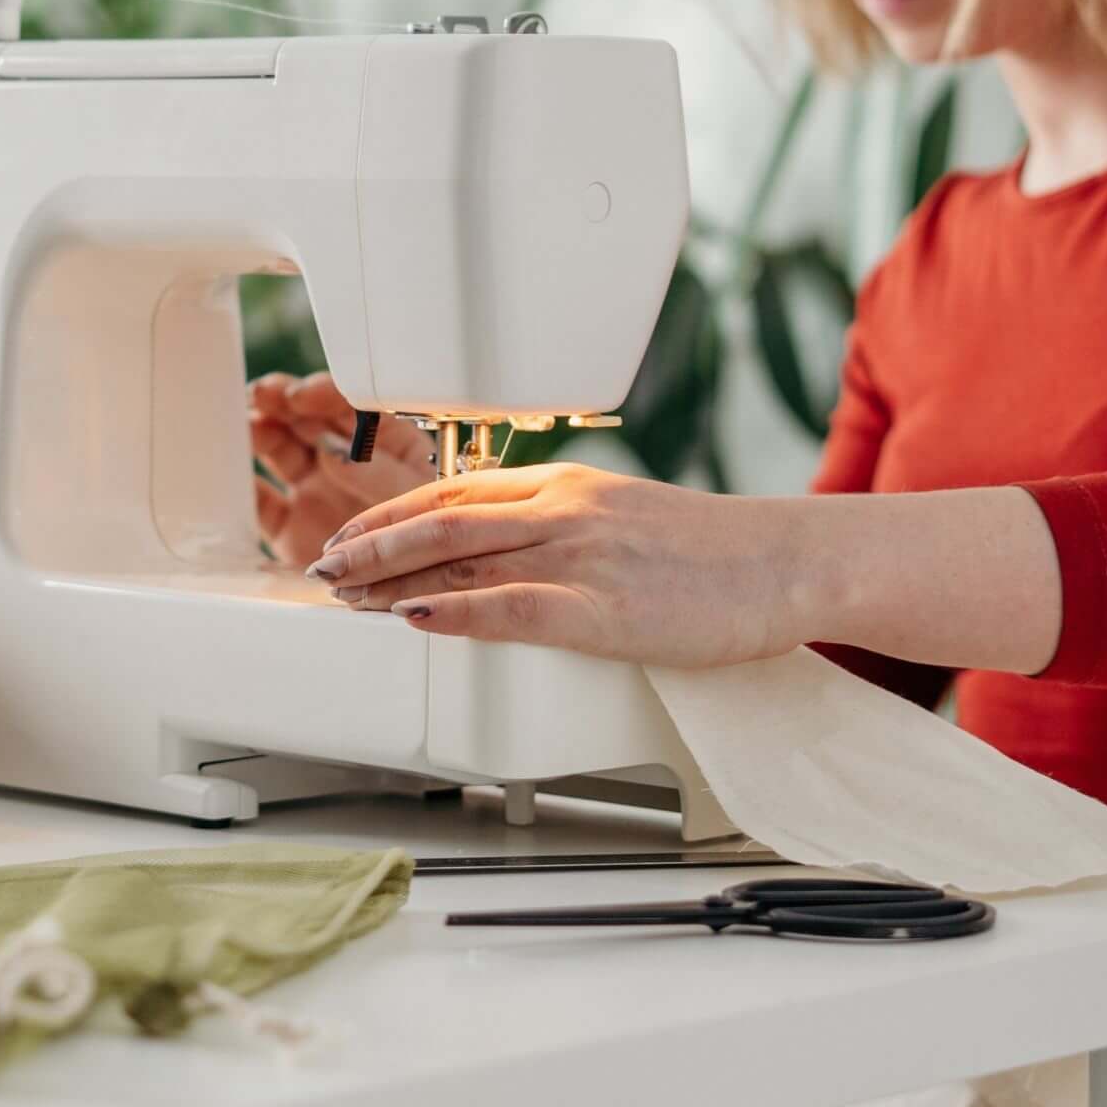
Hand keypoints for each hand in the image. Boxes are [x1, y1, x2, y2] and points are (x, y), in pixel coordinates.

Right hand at [247, 372, 433, 568]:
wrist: (416, 598)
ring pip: (281, 451)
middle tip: (263, 395)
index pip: (352, 407)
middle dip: (284, 401)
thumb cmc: (434, 542)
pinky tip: (231, 472)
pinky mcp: (292, 528)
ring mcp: (317, 492)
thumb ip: (378, 473)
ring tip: (247, 424)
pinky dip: (243, 486)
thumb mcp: (419, 500)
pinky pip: (261, 502)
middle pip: (309, 420)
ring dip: (260, 431)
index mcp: (387, 445)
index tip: (301, 394)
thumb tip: (334, 449)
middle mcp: (347, 463)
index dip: (323, 395)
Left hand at [302, 462, 811, 667]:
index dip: (390, 514)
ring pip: (461, 557)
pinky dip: (453, 613)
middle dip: (371, 546)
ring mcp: (581, 556)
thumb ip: (568, 528)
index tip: (350, 535)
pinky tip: (412, 620)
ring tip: (343, 597)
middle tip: (321, 568)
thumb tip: (512, 556)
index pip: (454, 491)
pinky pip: (511, 607)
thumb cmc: (717, 553)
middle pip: (440, 520)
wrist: (785, 561)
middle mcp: (564, 510)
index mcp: (569, 486)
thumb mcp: (629, 519)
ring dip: (390, 579)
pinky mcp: (603, 609)